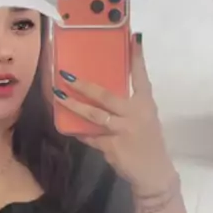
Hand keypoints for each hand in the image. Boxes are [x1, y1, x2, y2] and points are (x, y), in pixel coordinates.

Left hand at [54, 34, 173, 193]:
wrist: (154, 174)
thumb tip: (101, 92)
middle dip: (84, 85)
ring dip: (74, 106)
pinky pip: (90, 137)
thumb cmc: (148, 142)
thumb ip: (127, 106)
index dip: (136, 58)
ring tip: (58, 96)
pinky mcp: (112, 147)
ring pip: (94, 116)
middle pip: (106, 96)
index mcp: (145, 104)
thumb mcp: (144, 119)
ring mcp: (123, 131)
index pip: (140, 77)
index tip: (132, 39)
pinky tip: (66, 126)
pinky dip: (78, 132)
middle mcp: (135, 114)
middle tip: (66, 74)